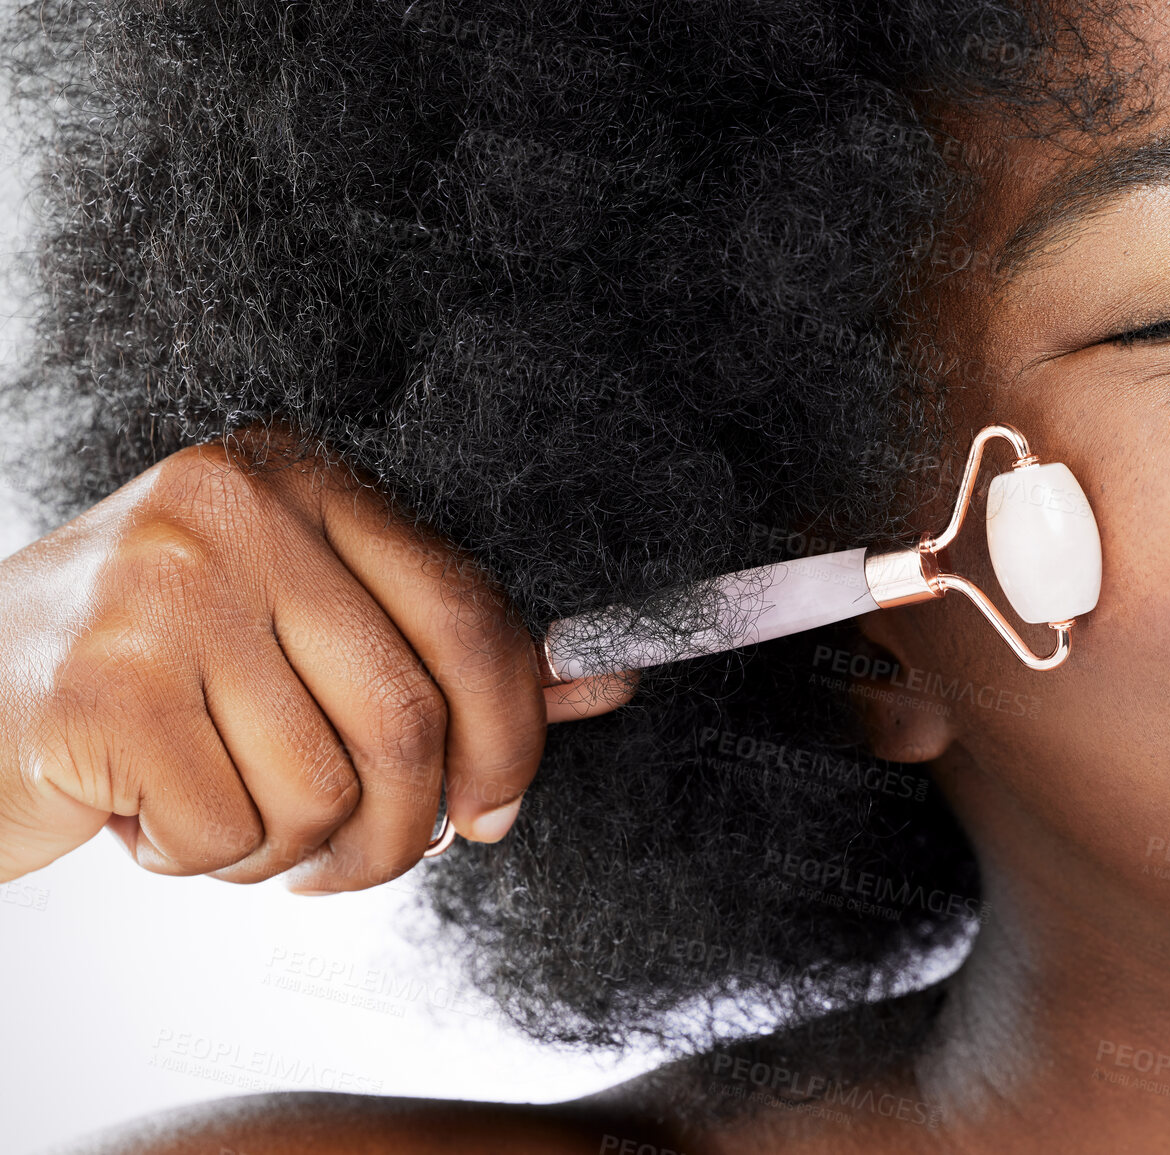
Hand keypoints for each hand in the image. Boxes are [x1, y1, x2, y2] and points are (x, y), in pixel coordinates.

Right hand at [0, 432, 633, 891]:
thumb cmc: (156, 679)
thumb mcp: (303, 635)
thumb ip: (448, 656)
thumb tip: (607, 683)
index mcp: (303, 481)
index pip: (468, 612)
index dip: (511, 734)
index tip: (495, 808)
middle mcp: (234, 509)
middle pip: (409, 717)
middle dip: (405, 829)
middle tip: (361, 859)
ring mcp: (156, 590)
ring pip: (324, 789)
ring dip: (290, 850)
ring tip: (225, 813)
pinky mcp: (96, 687)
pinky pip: (230, 831)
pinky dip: (206, 860)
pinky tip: (152, 814)